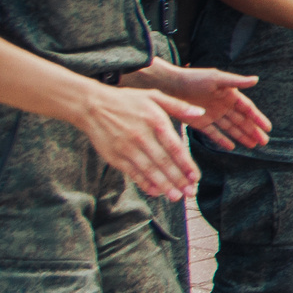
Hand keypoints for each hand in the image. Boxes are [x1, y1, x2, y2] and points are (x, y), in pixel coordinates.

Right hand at [75, 81, 206, 200]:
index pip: (175, 147)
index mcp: (156, 121)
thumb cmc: (127, 101)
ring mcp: (127, 148)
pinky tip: (155, 192)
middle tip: (190, 193)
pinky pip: (132, 173)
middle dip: (178, 180)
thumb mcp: (154, 96)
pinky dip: (144, 183)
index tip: (196, 178)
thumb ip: (178, 106)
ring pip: (149, 170)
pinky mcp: (115, 157)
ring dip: (164, 185)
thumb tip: (201, 113)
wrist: (92, 106)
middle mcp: (142, 136)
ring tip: (176, 197)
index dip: (186, 164)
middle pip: (164, 162)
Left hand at [124, 61, 271, 151]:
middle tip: (264, 142)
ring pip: (231, 128)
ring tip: (253, 145)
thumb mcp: (216, 79)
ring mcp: (213, 115)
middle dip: (253, 131)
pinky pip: (214, 134)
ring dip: (242, 136)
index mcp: (230, 95)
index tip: (268, 128)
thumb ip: (236, 82)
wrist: (170, 86)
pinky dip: (222, 140)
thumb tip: (256, 79)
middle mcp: (223, 106)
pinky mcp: (201, 123)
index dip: (258, 118)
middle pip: (241, 121)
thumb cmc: (194, 79)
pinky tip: (231, 147)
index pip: (248, 109)